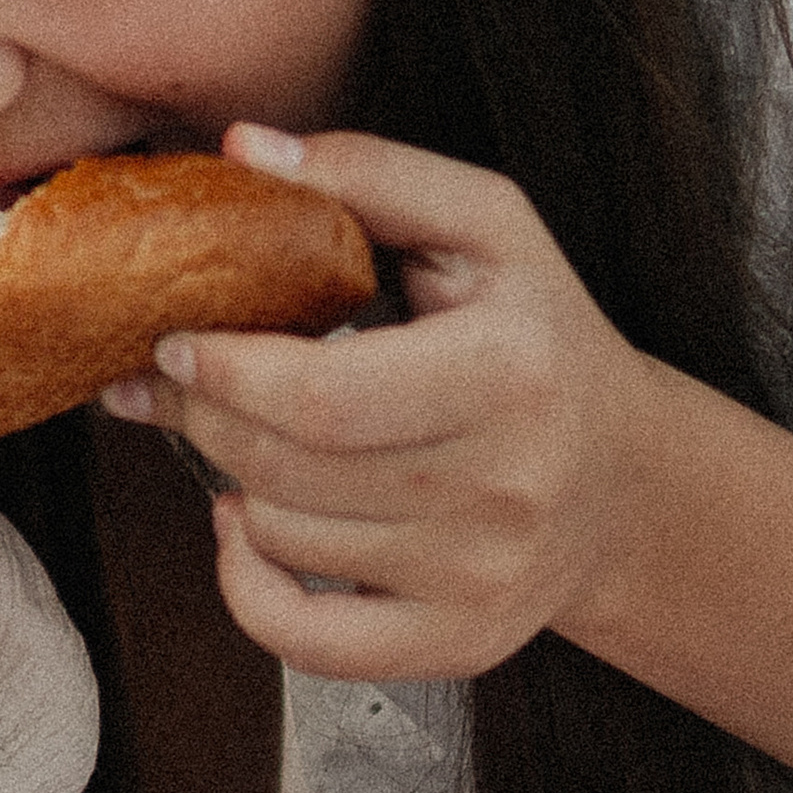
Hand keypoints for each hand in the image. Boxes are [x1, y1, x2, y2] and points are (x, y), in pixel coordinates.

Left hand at [106, 124, 656, 681]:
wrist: (621, 477)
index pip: (322, 396)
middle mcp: (505, 488)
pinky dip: (244, 585)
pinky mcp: (454, 643)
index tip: (175, 336)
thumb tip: (245, 150)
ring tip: (236, 429)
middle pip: (286, 469)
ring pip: (282, 538)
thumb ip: (368, 173)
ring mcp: (480, 578)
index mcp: (511, 372)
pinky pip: (301, 641)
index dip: (225, 369)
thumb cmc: (535, 335)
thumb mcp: (486, 227)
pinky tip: (245, 525)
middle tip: (171, 375)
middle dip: (201, 414)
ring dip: (227, 477)